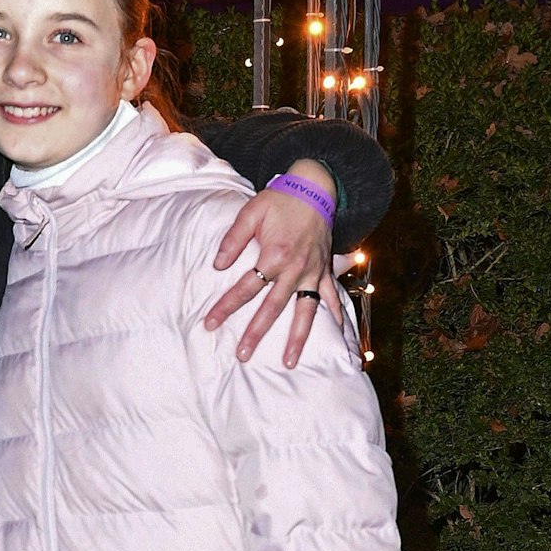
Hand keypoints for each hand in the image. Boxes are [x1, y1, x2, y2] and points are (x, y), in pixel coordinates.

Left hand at [205, 162, 341, 366]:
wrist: (314, 188)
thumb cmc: (279, 200)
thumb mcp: (250, 213)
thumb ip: (232, 240)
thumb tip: (217, 265)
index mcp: (275, 255)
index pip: (245, 287)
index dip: (225, 306)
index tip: (210, 323)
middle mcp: (296, 269)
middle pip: (272, 308)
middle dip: (256, 333)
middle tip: (242, 355)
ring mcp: (313, 273)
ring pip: (305, 312)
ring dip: (297, 338)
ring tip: (289, 362)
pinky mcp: (325, 270)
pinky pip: (332, 297)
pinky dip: (337, 316)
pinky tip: (340, 336)